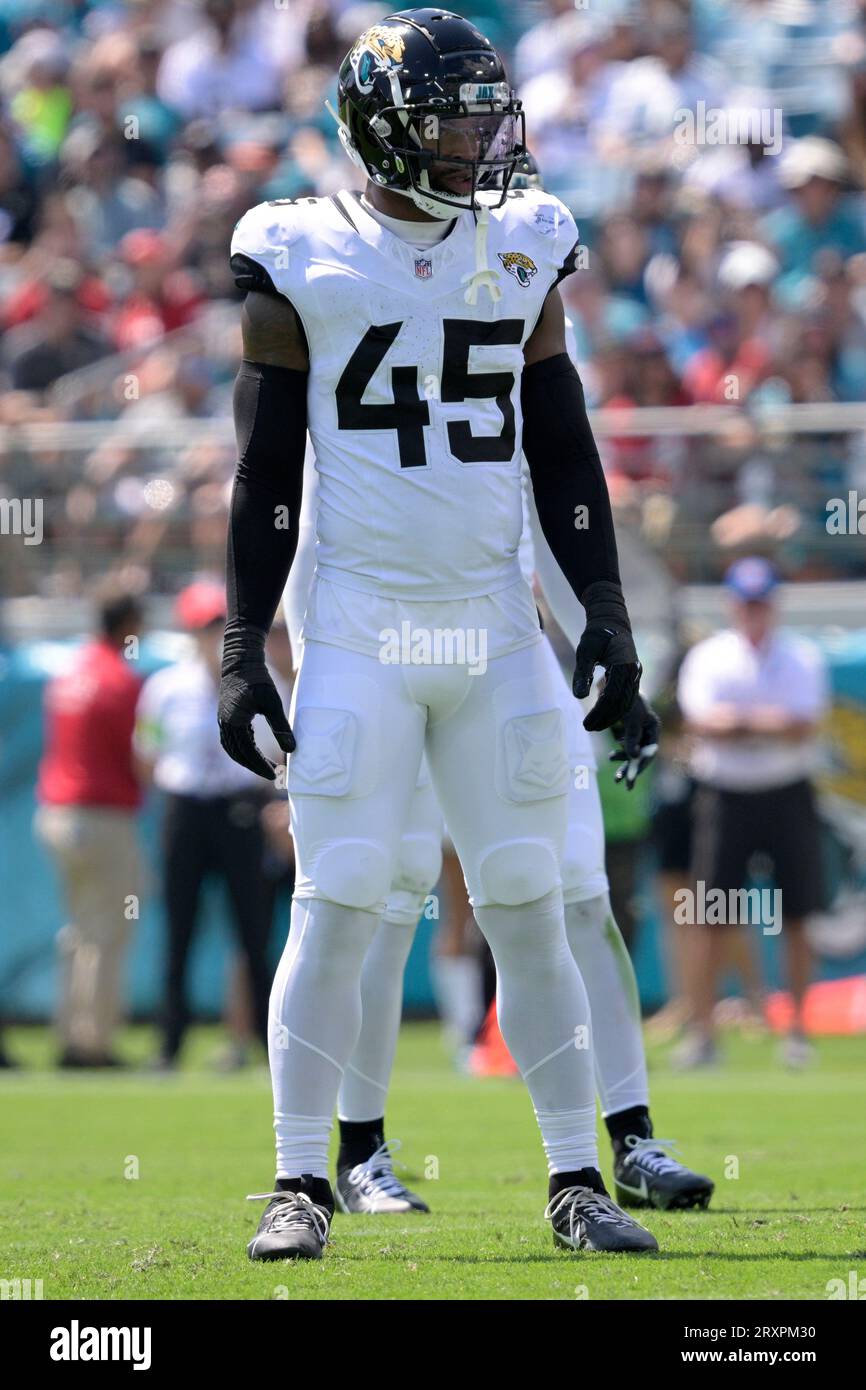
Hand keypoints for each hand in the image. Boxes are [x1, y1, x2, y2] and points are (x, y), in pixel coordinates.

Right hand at [218, 661, 294, 779]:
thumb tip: (292, 750)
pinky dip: (241, 747)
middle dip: (253, 765)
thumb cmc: (258, 679)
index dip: (260, 766)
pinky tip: (253, 748)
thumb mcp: (273, 703)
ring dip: (245, 758)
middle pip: (238, 753)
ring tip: (262, 765)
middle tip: (271, 773)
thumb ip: (281, 728)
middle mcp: (225, 723)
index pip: (248, 752)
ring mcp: (223, 719)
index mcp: (235, 723)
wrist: (241, 660)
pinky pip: (230, 738)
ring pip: (232, 747)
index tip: (273, 774)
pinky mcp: (225, 714)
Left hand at [573, 580, 640, 730]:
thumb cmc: (596, 633)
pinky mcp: (632, 676)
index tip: (585, 724)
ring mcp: (635, 675)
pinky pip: (626, 697)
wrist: (612, 619)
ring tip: (594, 726)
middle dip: (605, 719)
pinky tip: (602, 714)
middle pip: (621, 704)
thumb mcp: (585, 650)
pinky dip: (615, 709)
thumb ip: (582, 673)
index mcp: (624, 666)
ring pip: (626, 703)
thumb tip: (579, 697)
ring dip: (611, 717)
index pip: (612, 698)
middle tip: (588, 728)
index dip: (599, 714)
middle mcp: (633, 672)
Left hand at [609, 692, 659, 789]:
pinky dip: (620, 753)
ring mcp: (639, 730)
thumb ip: (632, 737)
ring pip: (634, 752)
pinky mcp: (628, 729)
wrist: (615, 681)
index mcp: (653, 727)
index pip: (650, 752)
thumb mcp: (630, 719)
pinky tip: (612, 756)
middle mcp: (648, 730)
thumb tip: (632, 757)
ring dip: (625, 762)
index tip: (630, 777)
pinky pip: (627, 746)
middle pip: (642, 754)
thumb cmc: (625, 698)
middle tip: (624, 784)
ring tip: (615, 774)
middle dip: (633, 769)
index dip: (640, 765)